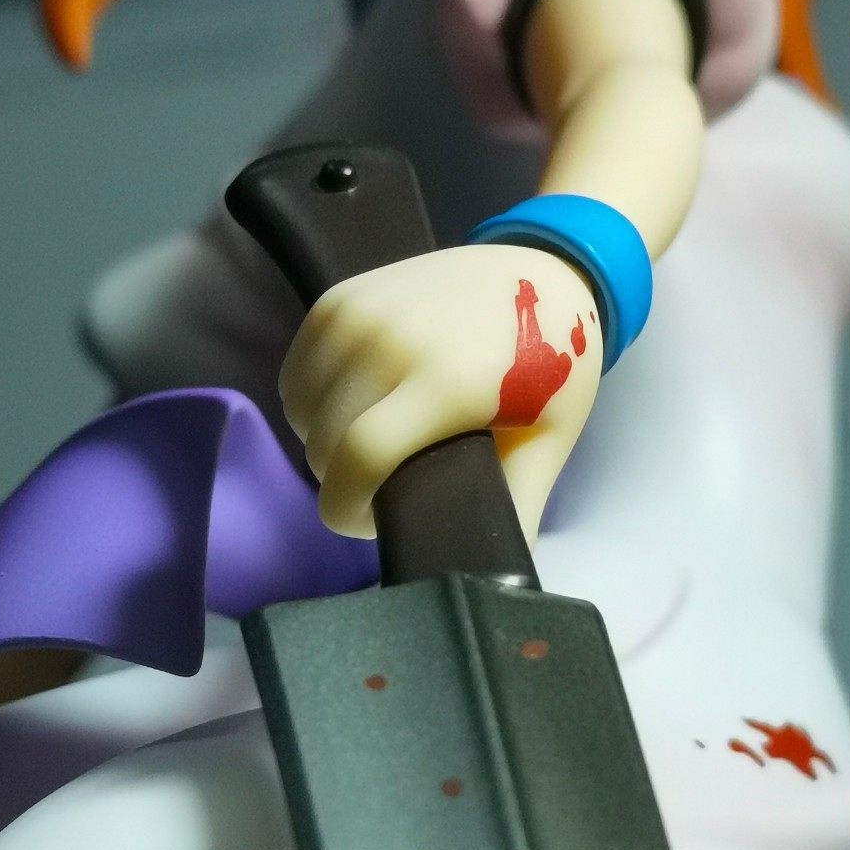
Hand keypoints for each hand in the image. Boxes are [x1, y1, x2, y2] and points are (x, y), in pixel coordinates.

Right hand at [279, 242, 603, 541]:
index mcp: (446, 381)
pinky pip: (295, 372)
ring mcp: (360, 313)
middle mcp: (390, 341)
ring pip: (300, 409)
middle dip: (341, 482)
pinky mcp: (340, 297)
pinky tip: (348, 407)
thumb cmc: (554, 364)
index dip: (347, 511)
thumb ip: (515, 508)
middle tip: (380, 485)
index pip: (358, 459)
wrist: (548, 268)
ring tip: (366, 444)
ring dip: (322, 441)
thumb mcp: (549, 442)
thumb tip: (492, 580)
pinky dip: (309, 402)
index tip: (366, 524)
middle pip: (324, 442)